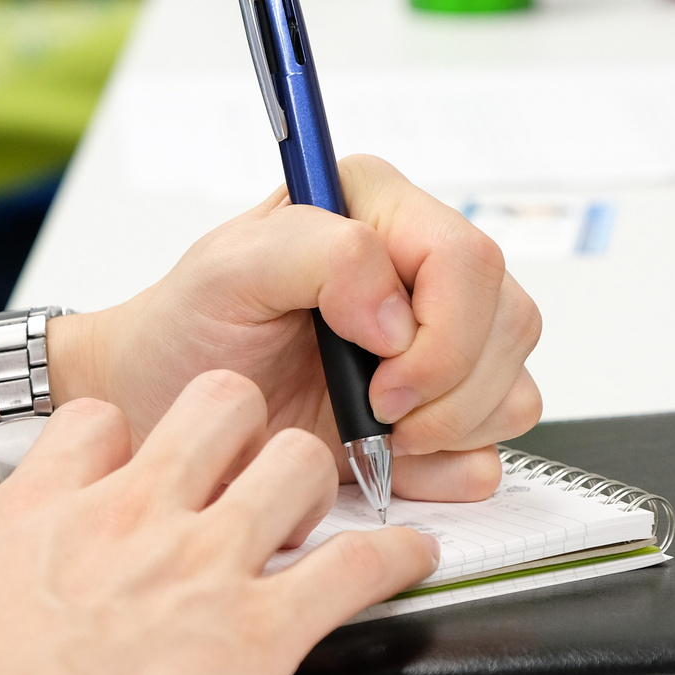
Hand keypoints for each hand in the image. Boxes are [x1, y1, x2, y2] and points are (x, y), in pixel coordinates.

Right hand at [0, 373, 439, 674]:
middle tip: (243, 456)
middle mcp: (137, 513)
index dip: (122, 437)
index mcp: (48, 506)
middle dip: (240, 421)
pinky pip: (354, 567)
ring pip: (296, 463)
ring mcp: (205, 562)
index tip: (129, 460)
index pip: (97, 423)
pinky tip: (408, 555)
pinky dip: (392, 559)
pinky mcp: (258, 630)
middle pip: (218, 404)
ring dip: (316, 483)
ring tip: (325, 506)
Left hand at [55, 155, 542, 501]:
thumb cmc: (186, 330)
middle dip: (445, 391)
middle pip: (509, 325)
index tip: (378, 381)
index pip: (469, 260)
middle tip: (371, 415)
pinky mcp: (443, 406)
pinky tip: (386, 455)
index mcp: (379, 210)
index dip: (439, 334)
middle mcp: (421, 267)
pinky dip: (449, 464)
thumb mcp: (226, 269)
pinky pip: (498, 440)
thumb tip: (397, 313)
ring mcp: (440, 339)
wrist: (160, 403)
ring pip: (514, 385)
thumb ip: (317, 253)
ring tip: (370, 431)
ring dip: (450, 428)